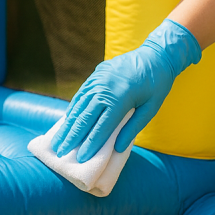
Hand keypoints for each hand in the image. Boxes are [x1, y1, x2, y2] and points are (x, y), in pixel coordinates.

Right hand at [51, 19, 200, 161]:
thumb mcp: (151, 108)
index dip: (90, 144)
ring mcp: (98, 79)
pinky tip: (67, 121)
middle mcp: (104, 88)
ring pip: (78, 106)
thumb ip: (133, 128)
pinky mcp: (95, 75)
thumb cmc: (157, 85)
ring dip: (67, 125)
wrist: (155, 55)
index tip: (81, 159)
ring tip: (57, 140)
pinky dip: (72, 109)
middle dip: (71, 137)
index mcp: (120, 98)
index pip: (101, 127)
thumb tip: (118, 149)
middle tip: (60, 153)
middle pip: (84, 117)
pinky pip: (81, 95)